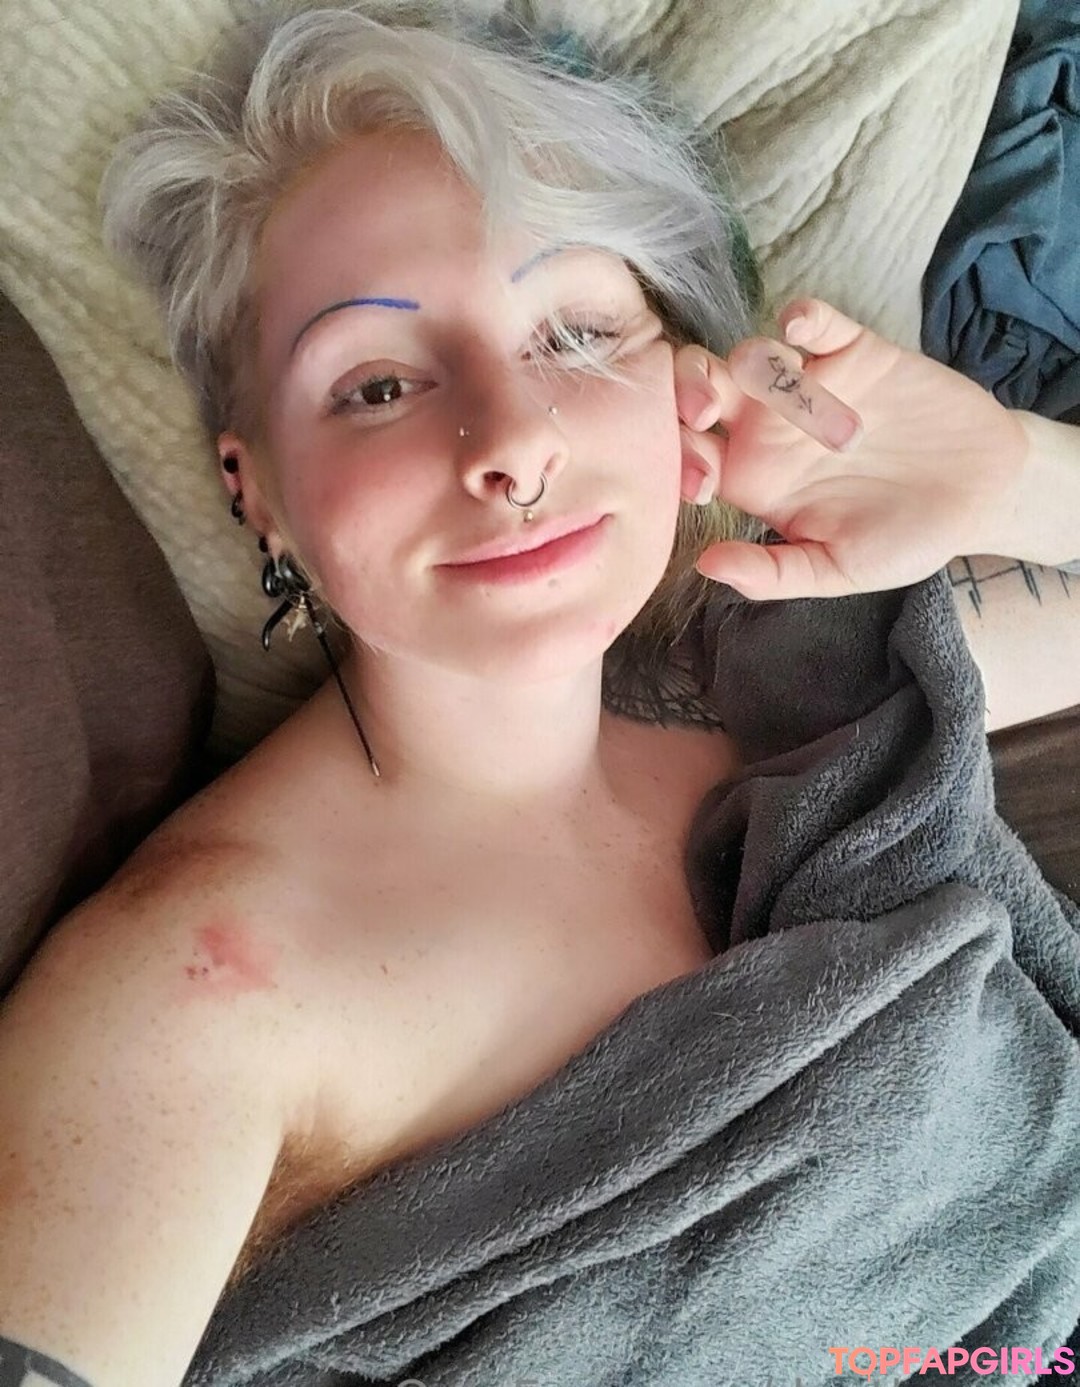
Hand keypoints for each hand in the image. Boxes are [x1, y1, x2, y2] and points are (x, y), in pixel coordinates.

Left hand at [674, 298, 1029, 597]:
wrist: (984, 496)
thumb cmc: (905, 539)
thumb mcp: (838, 569)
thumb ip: (774, 572)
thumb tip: (705, 566)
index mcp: (754, 478)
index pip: (692, 455)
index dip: (678, 459)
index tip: (700, 480)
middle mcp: (770, 428)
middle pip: (702, 391)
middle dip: (687, 390)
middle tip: (702, 410)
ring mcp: (809, 384)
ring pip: (750, 354)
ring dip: (748, 362)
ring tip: (774, 385)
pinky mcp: (853, 351)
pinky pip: (815, 321)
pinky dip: (801, 317)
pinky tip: (801, 330)